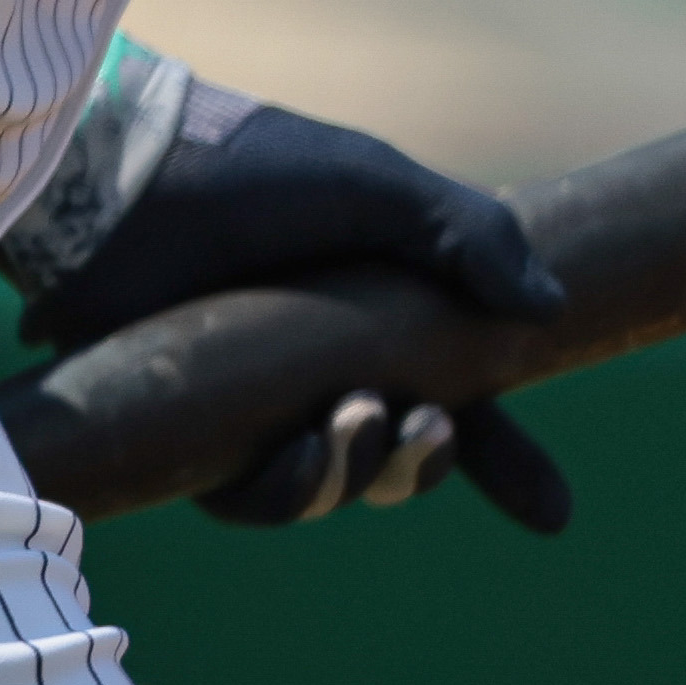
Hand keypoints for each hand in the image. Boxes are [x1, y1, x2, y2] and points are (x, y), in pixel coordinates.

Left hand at [0, 48, 571, 532]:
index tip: (554, 515)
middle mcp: (332, 368)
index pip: (467, 404)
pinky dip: (293, 489)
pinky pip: (259, 499)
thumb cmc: (254, 170)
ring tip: (354, 415)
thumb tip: (550, 307)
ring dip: (366, 470)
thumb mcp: (379, 185)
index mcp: (388, 316)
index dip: (510, 464)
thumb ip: (472, 234)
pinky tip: (303, 447)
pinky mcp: (202, 433)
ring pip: (342, 484)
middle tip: (428, 427)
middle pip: (408, 459)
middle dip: (433, 463)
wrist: (131, 180)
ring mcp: (267, 405)